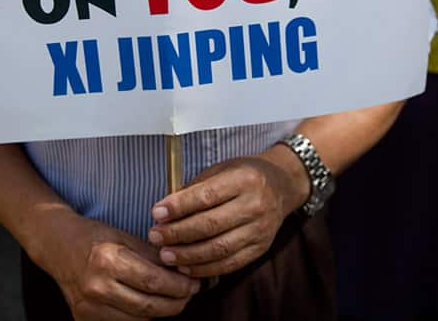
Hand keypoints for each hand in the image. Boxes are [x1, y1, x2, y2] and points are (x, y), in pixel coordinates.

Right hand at [47, 214, 199, 320]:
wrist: (57, 247)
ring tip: (172, 298)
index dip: (179, 285)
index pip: (153, 282)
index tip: (194, 282)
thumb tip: (182, 270)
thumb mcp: (124, 237)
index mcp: (107, 261)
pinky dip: (141, 317)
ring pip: (139, 320)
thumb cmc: (93, 237)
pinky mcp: (84, 320)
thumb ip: (152, 255)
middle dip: (176, 302)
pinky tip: (150, 303)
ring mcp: (88, 308)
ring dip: (161, 311)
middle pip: (149, 306)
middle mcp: (96, 288)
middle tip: (189, 293)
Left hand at [148, 150, 308, 277]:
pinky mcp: (261, 248)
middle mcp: (255, 205)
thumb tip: (164, 212)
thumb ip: (195, 189)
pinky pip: (230, 263)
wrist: (282, 186)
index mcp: (244, 179)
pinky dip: (205, 268)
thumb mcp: (221, 169)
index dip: (179, 207)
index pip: (206, 196)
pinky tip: (186, 267)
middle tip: (155, 236)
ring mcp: (260, 230)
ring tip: (166, 255)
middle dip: (178, 233)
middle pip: (211, 225)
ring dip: (188, 255)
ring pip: (219, 249)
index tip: (156, 213)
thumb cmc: (243, 174)